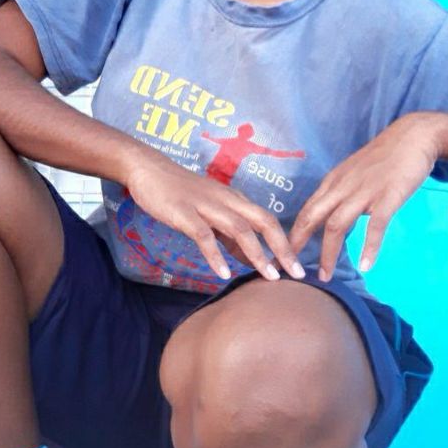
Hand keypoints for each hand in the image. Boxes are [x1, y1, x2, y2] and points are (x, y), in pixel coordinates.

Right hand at [125, 151, 305, 281]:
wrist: (149, 170)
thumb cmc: (182, 194)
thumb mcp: (211, 213)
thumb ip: (231, 237)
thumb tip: (252, 261)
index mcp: (236, 200)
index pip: (268, 220)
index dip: (285, 242)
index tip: (298, 266)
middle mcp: (227, 201)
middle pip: (263, 222)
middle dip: (282, 248)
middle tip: (297, 273)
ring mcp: (206, 206)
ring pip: (239, 229)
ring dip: (257, 254)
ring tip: (269, 277)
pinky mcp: (184, 213)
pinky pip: (204, 236)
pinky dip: (215, 255)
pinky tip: (223, 274)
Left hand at [288, 114, 443, 279]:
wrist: (413, 136)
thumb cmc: (384, 157)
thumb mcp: (353, 173)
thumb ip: (341, 194)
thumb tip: (331, 218)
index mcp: (333, 182)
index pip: (306, 211)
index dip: (292, 234)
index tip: (282, 255)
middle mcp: (343, 187)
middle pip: (312, 218)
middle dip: (298, 245)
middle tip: (290, 270)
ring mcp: (364, 191)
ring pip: (337, 224)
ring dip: (328, 253)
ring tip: (325, 277)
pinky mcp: (387, 196)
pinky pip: (375, 225)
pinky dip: (369, 246)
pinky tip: (366, 265)